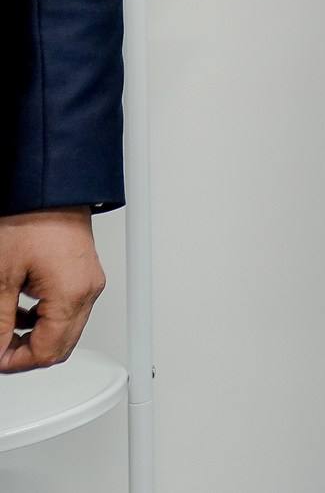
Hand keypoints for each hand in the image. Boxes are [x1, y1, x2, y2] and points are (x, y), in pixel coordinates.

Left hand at [1, 208, 105, 372]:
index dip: (16, 362)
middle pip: (61, 346)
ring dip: (34, 336)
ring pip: (65, 329)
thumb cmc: (28, 220)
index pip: (48, 352)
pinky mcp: (85, 273)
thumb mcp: (1, 278)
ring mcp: (90, 281)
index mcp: (72, 295)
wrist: (47, 188)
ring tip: (4, 326)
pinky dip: (44, 318)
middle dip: (27, 352)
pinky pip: (69, 309)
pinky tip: (19, 309)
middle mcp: (88, 290)